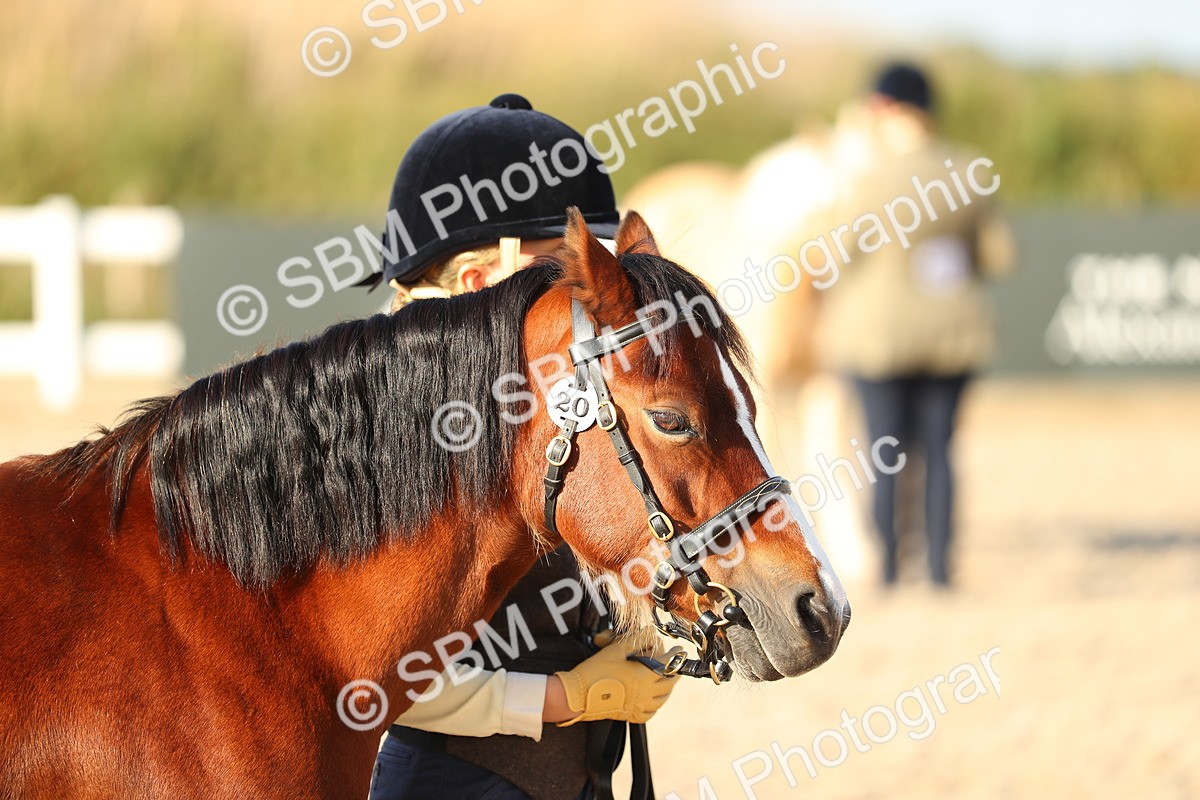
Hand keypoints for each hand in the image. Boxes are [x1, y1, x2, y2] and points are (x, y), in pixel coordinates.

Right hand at [551, 638, 678, 725]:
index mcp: (644, 676)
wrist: (577, 695)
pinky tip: (652, 699)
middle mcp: (646, 694)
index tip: (678, 651)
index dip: (674, 656)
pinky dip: (655, 704)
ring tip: (667, 681)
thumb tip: (650, 632)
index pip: (667, 665)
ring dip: (667, 689)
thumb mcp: (616, 650)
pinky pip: (650, 712)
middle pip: (669, 683)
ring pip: (662, 699)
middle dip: (674, 673)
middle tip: (676, 666)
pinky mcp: (631, 716)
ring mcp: (639, 707)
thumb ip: (636, 640)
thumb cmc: (595, 671)